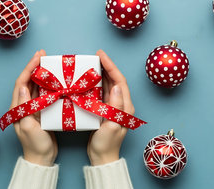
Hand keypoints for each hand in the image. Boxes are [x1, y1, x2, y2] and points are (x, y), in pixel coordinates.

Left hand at [10, 50, 57, 165]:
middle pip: (29, 81)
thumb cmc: (36, 144)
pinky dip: (51, 85)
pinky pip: (46, 94)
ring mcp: (34, 108)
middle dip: (36, 67)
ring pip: (37, 86)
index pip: (21, 83)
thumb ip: (25, 107)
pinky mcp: (43, 112)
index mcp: (18, 108)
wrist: (42, 158)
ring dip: (43, 74)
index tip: (38, 57)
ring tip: (52, 64)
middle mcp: (25, 105)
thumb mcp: (29, 126)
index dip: (29, 68)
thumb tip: (23, 87)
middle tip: (45, 55)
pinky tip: (58, 81)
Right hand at [87, 50, 134, 165]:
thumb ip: (115, 106)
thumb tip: (115, 86)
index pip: (119, 81)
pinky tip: (88, 80)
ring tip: (92, 63)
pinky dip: (95, 84)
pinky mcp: (105, 111)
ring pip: (108, 85)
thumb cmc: (107, 144)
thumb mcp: (112, 125)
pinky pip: (101, 93)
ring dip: (101, 74)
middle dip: (106, 67)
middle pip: (115, 80)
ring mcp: (113, 107)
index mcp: (126, 106)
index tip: (101, 55)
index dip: (111, 66)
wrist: (102, 158)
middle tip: (96, 55)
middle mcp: (121, 104)